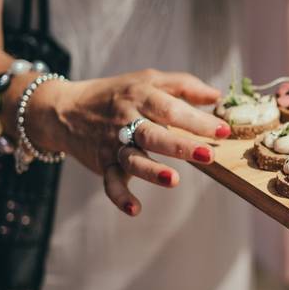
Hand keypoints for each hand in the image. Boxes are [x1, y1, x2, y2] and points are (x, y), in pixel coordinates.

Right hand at [27, 69, 229, 215]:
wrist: (65, 109)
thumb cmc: (118, 94)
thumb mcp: (149, 80)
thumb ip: (184, 85)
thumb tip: (217, 96)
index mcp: (141, 97)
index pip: (171, 109)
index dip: (198, 120)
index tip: (224, 131)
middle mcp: (126, 120)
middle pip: (153, 134)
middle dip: (180, 145)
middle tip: (207, 155)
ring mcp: (113, 144)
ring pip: (132, 159)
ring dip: (151, 171)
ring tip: (173, 180)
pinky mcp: (102, 164)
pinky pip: (110, 182)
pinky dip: (120, 196)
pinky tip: (135, 209)